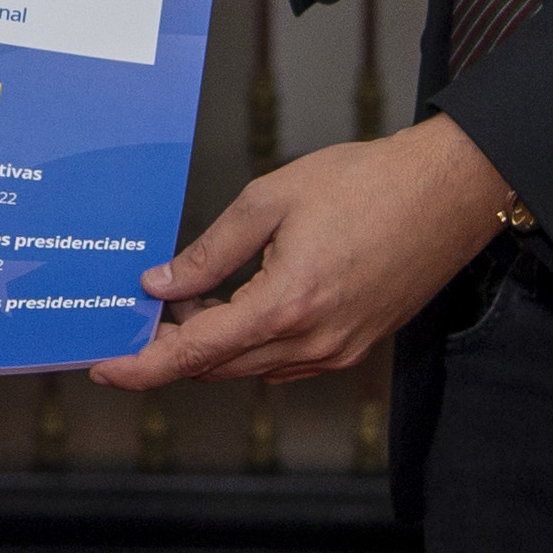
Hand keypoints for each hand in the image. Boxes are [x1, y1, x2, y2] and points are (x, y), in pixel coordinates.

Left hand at [95, 120, 518, 391]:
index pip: (194, 353)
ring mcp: (337, 349)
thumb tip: (161, 284)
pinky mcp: (355, 345)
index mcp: (284, 304)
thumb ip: (211, 251)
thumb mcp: (271, 200)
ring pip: (250, 366)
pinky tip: (238, 304)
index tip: (105, 369)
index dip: (143, 366)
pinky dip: (251, 343)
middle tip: (141, 315)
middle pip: (218, 367)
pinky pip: (285, 360)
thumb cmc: (366, 183)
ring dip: (212, 344)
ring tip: (189, 299)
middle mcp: (312, 340)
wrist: (447, 192)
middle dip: (173, 348)